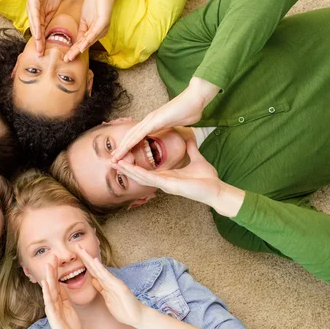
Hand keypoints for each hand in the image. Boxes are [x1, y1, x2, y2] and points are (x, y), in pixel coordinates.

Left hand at [27, 0, 63, 54]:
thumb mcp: (53, 8)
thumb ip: (50, 18)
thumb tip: (52, 29)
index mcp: (38, 15)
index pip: (40, 31)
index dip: (42, 42)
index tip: (45, 52)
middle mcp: (33, 13)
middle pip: (36, 31)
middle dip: (38, 43)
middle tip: (41, 54)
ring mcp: (32, 7)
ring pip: (34, 25)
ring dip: (37, 38)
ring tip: (39, 48)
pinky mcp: (33, 2)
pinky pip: (35, 16)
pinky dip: (36, 26)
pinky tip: (38, 35)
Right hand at [42, 258, 81, 328]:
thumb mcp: (69, 309)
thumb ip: (64, 298)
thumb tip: (61, 286)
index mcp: (59, 302)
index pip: (57, 283)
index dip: (56, 272)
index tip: (56, 259)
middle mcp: (53, 304)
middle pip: (52, 284)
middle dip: (51, 271)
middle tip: (51, 257)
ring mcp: (52, 310)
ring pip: (50, 291)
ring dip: (48, 278)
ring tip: (47, 266)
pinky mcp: (53, 316)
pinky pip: (50, 302)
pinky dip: (47, 292)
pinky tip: (46, 284)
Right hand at [64, 0, 117, 61]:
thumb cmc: (95, 2)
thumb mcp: (84, 19)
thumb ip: (81, 30)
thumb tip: (77, 40)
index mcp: (94, 32)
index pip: (81, 42)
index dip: (73, 49)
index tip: (65, 57)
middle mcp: (98, 33)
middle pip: (84, 44)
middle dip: (75, 52)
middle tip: (66, 60)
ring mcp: (101, 29)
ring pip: (88, 41)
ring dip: (79, 49)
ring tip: (71, 56)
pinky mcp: (103, 23)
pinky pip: (94, 33)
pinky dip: (87, 41)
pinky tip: (81, 47)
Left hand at [76, 246, 143, 327]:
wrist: (137, 317)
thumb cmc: (124, 309)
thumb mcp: (108, 298)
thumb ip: (101, 288)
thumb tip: (93, 280)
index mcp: (105, 283)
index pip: (93, 271)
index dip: (84, 263)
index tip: (76, 254)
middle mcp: (109, 280)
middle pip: (94, 267)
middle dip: (84, 257)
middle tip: (75, 246)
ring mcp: (113, 282)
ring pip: (98, 269)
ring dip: (89, 259)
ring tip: (81, 249)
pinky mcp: (118, 287)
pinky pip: (107, 277)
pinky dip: (100, 268)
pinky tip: (94, 260)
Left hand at [112, 77, 219, 161]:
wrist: (196, 98)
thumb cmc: (190, 109)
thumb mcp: (180, 124)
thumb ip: (174, 128)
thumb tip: (177, 131)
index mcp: (154, 123)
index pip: (137, 136)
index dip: (129, 146)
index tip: (123, 156)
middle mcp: (149, 120)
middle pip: (131, 136)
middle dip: (121, 149)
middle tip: (113, 160)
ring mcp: (150, 119)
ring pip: (132, 135)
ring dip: (122, 147)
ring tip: (114, 158)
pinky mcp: (154, 120)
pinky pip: (139, 133)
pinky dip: (130, 142)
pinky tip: (124, 150)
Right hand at [114, 138, 244, 215]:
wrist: (216, 190)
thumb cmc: (207, 179)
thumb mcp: (197, 160)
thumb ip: (190, 150)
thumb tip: (189, 138)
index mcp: (167, 176)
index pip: (147, 169)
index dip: (135, 163)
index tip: (125, 155)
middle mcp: (163, 181)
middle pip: (139, 174)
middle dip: (126, 167)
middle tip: (112, 161)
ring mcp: (164, 184)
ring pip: (141, 176)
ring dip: (128, 170)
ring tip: (116, 164)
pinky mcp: (169, 185)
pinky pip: (151, 179)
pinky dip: (139, 173)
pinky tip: (130, 168)